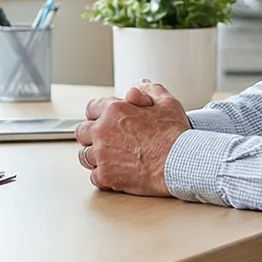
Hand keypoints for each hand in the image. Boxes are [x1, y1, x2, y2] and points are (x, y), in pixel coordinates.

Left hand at [75, 81, 190, 195]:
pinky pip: (94, 176)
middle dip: (91, 135)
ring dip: (95, 156)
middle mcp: (103, 131)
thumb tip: (141, 85)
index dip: (100, 114)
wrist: (179, 162)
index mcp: (114, 111)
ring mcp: (102, 155)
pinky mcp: (106, 176)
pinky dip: (103, 176)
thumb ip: (150, 91)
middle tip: (106, 140)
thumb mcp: (166, 103)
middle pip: (82, 132)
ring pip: (85, 156)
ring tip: (110, 158)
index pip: (92, 108)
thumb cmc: (174, 134)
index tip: (106, 120)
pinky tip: (115, 173)